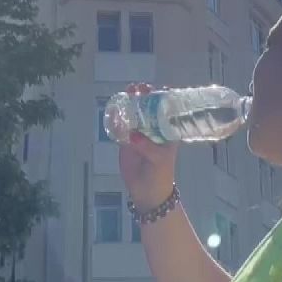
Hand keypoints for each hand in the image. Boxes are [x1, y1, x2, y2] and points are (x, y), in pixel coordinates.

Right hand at [117, 84, 178, 210]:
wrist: (147, 193)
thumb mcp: (158, 160)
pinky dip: (117, 118)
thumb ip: (147, 147)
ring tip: (126, 93)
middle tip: (137, 88)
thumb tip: (132, 135)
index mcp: (168, 132)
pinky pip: (121, 127)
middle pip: (148, 108)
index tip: (154, 89)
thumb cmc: (160, 174)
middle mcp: (154, 130)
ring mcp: (140, 134)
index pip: (166, 110)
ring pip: (134, 115)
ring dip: (130, 104)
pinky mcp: (126, 142)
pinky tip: (114, 110)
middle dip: (143, 96)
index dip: (161, 97)